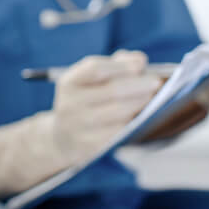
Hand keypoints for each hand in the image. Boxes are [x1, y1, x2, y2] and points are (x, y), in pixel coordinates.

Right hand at [0, 50, 161, 195]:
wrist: (50, 144)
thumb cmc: (79, 107)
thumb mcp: (87, 83)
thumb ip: (112, 66)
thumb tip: (137, 59)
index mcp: (70, 83)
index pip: (97, 68)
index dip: (122, 65)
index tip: (142, 64)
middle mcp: (71, 105)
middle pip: (113, 92)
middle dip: (141, 87)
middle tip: (158, 84)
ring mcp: (79, 129)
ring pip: (119, 114)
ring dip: (142, 107)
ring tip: (156, 101)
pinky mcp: (89, 149)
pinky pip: (119, 137)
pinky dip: (135, 129)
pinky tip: (146, 123)